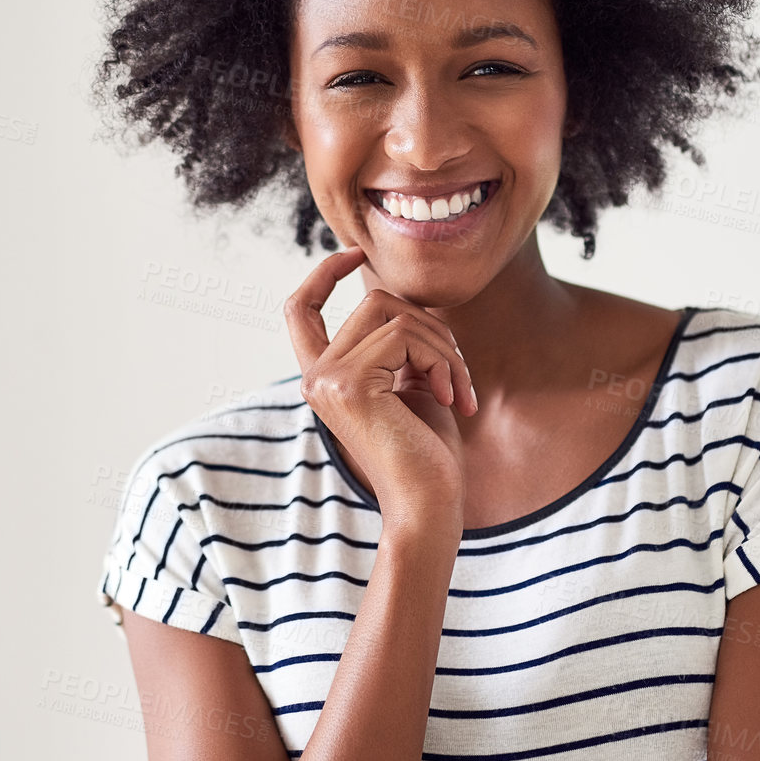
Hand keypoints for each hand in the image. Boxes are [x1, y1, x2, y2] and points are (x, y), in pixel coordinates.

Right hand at [282, 246, 476, 532]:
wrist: (430, 506)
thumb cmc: (429, 453)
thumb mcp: (414, 384)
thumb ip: (401, 344)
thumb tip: (408, 299)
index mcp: (325, 378)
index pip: (301, 311)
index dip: (323, 274)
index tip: (354, 254)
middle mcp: (315, 377)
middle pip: (374, 302)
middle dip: (431, 328)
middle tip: (457, 377)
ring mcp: (327, 379)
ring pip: (394, 313)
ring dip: (444, 346)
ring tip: (458, 391)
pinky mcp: (349, 384)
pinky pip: (405, 335)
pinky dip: (443, 360)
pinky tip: (452, 399)